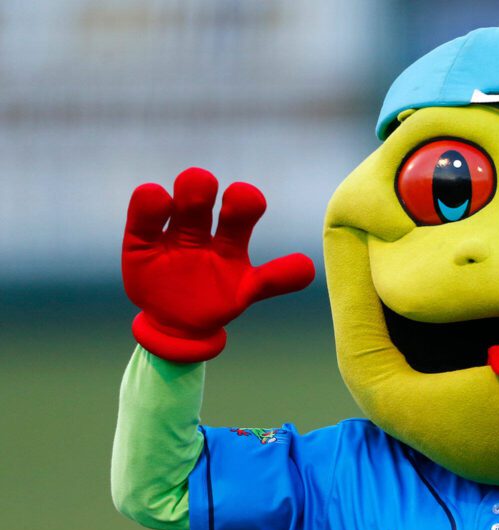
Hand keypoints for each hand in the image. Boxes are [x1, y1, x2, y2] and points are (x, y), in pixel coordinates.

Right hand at [122, 167, 314, 362]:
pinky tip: (153, 196)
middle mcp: (202, 231)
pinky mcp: (142, 245)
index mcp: (232, 239)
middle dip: (203, 189)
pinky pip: (143, 221)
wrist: (179, 326)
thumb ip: (276, 279)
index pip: (241, 209)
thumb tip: (310, 267)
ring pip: (176, 207)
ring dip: (180, 196)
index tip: (249, 200)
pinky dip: (147, 206)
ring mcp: (172, 236)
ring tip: (174, 198)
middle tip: (208, 187)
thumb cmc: (217, 300)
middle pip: (203, 199)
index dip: (246, 202)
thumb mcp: (248, 291)